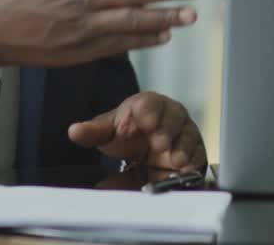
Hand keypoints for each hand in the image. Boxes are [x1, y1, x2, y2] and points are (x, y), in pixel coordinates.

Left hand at [68, 92, 206, 172]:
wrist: (144, 150)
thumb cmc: (127, 133)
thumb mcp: (108, 132)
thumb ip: (93, 132)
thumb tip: (74, 131)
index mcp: (147, 104)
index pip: (150, 102)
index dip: (148, 111)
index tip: (144, 122)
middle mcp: (170, 115)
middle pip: (173, 117)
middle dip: (167, 130)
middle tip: (159, 143)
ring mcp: (184, 132)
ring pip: (188, 135)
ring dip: (182, 148)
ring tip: (174, 160)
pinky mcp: (194, 151)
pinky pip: (198, 154)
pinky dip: (193, 162)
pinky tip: (185, 170)